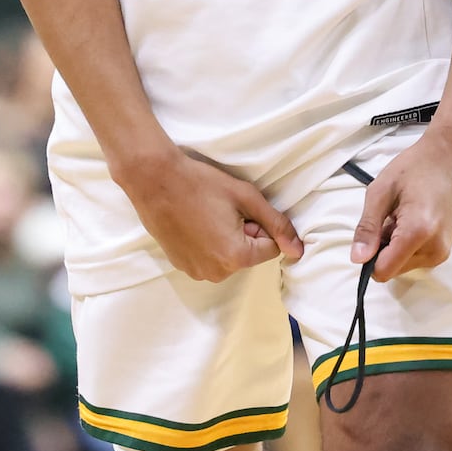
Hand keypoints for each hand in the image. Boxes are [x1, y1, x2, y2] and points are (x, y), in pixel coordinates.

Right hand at [121, 146, 302, 281]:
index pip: (269, 247)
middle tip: (218, 209)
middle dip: (241, 234)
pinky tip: (189, 221)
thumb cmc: (200, 182)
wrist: (152, 178)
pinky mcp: (179, 265)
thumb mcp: (244, 196)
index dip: (257, 224)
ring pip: (226, 257)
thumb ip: (277, 224)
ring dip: (222, 239)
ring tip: (201, 214)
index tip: (236, 208)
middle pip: (246, 255)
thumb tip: (299, 251)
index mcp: (237, 256)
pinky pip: (205, 259)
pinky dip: (203, 243)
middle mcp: (217, 272)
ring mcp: (195, 272)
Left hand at [351, 128, 451, 282]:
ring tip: (398, 215)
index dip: (367, 257)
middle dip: (381, 248)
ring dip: (393, 245)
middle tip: (386, 216)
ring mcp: (443, 253)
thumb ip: (368, 228)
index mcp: (418, 233)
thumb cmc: (414, 168)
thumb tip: (357, 259)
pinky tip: (408, 219)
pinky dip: (405, 244)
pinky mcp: (445, 250)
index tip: (366, 233)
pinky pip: (415, 257)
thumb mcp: (380, 191)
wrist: (451, 160)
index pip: (385, 270)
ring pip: (403, 264)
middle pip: (393, 269)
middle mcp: (435, 251)